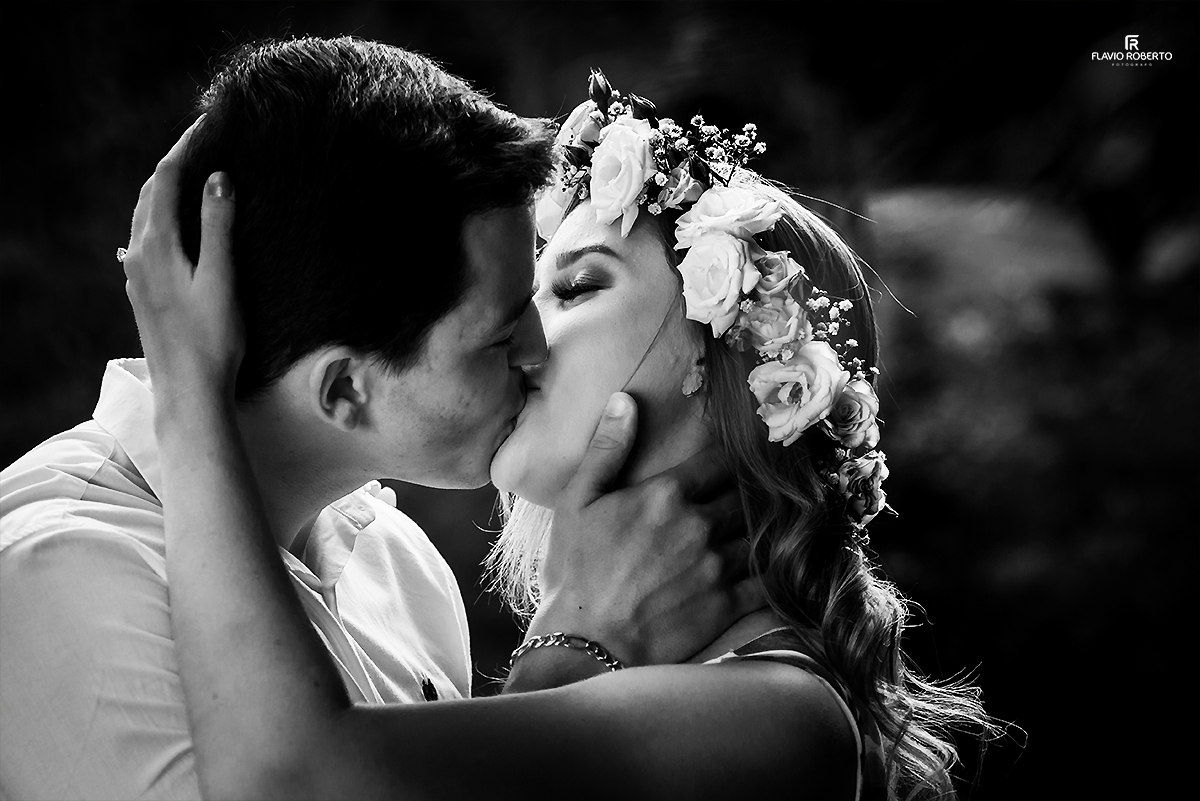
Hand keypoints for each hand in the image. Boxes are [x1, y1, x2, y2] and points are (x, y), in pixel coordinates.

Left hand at [122, 118, 241, 402]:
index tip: (210, 123)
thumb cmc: (213, 339)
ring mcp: (137, 274)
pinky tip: (177, 221)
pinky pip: (147, 237)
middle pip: (151, 192)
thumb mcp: (222, 278)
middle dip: (175, 162)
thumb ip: (218, 226)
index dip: (187, 146)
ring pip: (146, 215)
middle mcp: (138, 254)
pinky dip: (163, 214)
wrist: (189, 391)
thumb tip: (217, 177)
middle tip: (205, 140)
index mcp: (156, 245)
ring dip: (166, 188)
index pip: (167, 179)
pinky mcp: (143, 291)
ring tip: (194, 171)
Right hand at [531, 392, 764, 667]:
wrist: (583, 645)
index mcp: (665, 494)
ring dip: (770, 528)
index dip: (736, 455)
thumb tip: (625, 400)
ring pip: (762, 533)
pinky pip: (768, 580)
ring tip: (779, 523)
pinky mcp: (726, 605)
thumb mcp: (577, 503)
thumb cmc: (575, 572)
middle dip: (755, 491)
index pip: (720, 460)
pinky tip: (784, 565)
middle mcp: (698, 525)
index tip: (746, 453)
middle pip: (748, 495)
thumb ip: (606, 449)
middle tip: (766, 489)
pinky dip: (779, 570)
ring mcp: (716, 566)